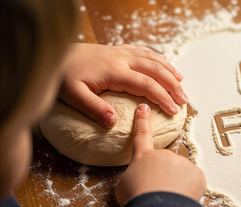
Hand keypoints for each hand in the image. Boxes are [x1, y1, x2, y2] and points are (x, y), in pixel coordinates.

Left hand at [59, 43, 187, 127]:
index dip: (163, 97)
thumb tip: (113, 122)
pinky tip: (165, 63)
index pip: (147, 85)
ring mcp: (121, 52)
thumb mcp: (73, 95)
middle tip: (184, 99)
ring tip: (182, 82)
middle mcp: (122, 59)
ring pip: (153, 59)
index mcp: (114, 72)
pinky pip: (144, 51)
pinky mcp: (118, 50)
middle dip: (173, 85)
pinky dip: (158, 58)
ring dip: (169, 70)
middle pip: (156, 70)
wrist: (55, 54)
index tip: (174, 110)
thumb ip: (94, 108)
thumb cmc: (63, 76)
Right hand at [115, 104, 206, 206]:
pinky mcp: (197, 173)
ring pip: (181, 174)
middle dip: (164, 177)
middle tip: (158, 193)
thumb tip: (143, 178)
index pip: (142, 135)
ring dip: (176, 185)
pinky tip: (180, 199)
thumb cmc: (137, 199)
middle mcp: (163, 155)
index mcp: (143, 157)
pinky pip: (193, 182)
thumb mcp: (125, 185)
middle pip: (165, 164)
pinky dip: (189, 191)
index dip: (142, 121)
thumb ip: (135, 175)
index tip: (145, 107)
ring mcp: (182, 162)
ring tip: (168, 198)